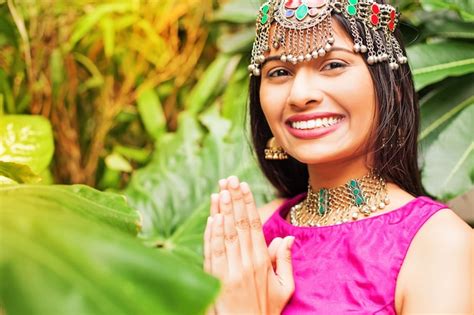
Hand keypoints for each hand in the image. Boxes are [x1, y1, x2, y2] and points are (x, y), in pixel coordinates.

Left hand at [204, 176, 294, 314]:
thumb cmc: (266, 310)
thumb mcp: (284, 287)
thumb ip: (284, 261)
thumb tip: (286, 238)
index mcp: (261, 261)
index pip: (254, 225)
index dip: (248, 204)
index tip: (244, 186)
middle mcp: (245, 262)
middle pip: (238, 224)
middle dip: (234, 199)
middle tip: (230, 179)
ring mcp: (229, 270)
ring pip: (224, 234)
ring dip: (221, 211)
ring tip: (220, 191)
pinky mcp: (215, 279)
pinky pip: (212, 251)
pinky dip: (210, 233)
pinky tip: (211, 218)